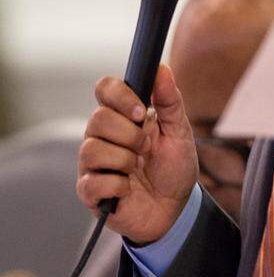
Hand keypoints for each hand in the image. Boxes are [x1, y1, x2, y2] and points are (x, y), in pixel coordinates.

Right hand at [76, 65, 198, 243]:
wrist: (176, 208)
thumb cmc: (174, 168)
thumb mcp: (180, 131)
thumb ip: (170, 100)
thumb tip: (161, 68)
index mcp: (122, 117)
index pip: (105, 89)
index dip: (120, 96)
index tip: (143, 112)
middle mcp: (102, 136)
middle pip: (97, 119)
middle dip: (130, 134)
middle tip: (147, 147)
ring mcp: (93, 164)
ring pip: (92, 149)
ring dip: (125, 159)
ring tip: (138, 168)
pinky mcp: (90, 192)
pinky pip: (92, 182)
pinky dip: (118, 185)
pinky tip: (129, 188)